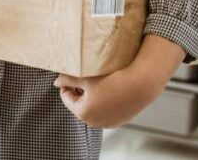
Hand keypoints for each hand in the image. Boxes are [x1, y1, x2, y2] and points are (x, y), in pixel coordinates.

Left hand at [54, 34, 184, 127]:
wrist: (141, 84)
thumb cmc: (112, 79)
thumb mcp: (84, 77)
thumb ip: (67, 79)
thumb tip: (56, 82)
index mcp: (82, 113)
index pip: (66, 97)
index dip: (67, 84)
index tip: (72, 74)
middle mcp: (94, 122)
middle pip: (79, 104)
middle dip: (79, 91)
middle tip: (85, 77)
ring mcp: (108, 123)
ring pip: (92, 108)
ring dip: (91, 97)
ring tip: (98, 82)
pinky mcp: (120, 121)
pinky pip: (105, 111)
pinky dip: (104, 102)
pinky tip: (110, 89)